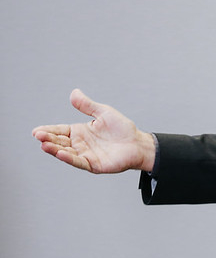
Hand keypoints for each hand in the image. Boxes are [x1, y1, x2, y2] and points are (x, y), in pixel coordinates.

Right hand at [32, 89, 155, 172]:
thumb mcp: (103, 113)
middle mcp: (80, 144)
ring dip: (55, 149)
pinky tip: (60, 153)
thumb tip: (74, 92)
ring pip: (66, 152)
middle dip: (48, 139)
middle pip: (60, 142)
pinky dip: (69, 158)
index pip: (60, 130)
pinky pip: (78, 161)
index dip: (48, 131)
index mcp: (80, 131)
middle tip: (38, 136)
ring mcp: (85, 155)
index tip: (36, 131)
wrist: (138, 143)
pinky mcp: (93, 164)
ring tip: (44, 145)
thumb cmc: (122, 129)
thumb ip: (87, 105)